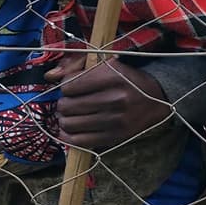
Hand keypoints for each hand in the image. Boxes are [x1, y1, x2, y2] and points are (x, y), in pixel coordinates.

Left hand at [49, 52, 168, 150]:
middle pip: (67, 106)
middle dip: (63, 103)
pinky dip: (68, 135)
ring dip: (64, 119)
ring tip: (71, 114)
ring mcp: (115, 120)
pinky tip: (71, 129)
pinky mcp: (114, 137)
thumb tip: (49, 76)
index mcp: (112, 76)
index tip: (72, 87)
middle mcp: (115, 99)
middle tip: (70, 102)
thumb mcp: (105, 63)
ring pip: (69, 124)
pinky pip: (78, 141)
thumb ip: (76, 65)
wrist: (156, 100)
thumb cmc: (124, 79)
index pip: (69, 86)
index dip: (65, 87)